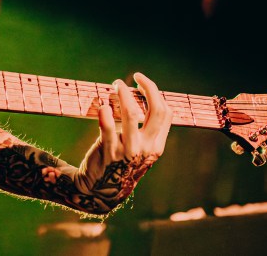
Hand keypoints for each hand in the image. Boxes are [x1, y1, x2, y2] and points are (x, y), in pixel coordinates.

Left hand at [73, 72, 170, 210]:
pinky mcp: (109, 151)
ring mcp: (128, 150)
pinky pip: (108, 126)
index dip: (155, 93)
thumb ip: (145, 129)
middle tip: (134, 77)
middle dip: (148, 88)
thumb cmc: (121, 162)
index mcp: (156, 146)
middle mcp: (145, 148)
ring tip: (116, 85)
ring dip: (124, 94)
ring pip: (131, 113)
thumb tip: (145, 96)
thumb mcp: (140, 150)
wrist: (101, 189)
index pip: (165, 113)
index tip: (141, 83)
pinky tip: (103, 105)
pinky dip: (105, 111)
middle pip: (156, 110)